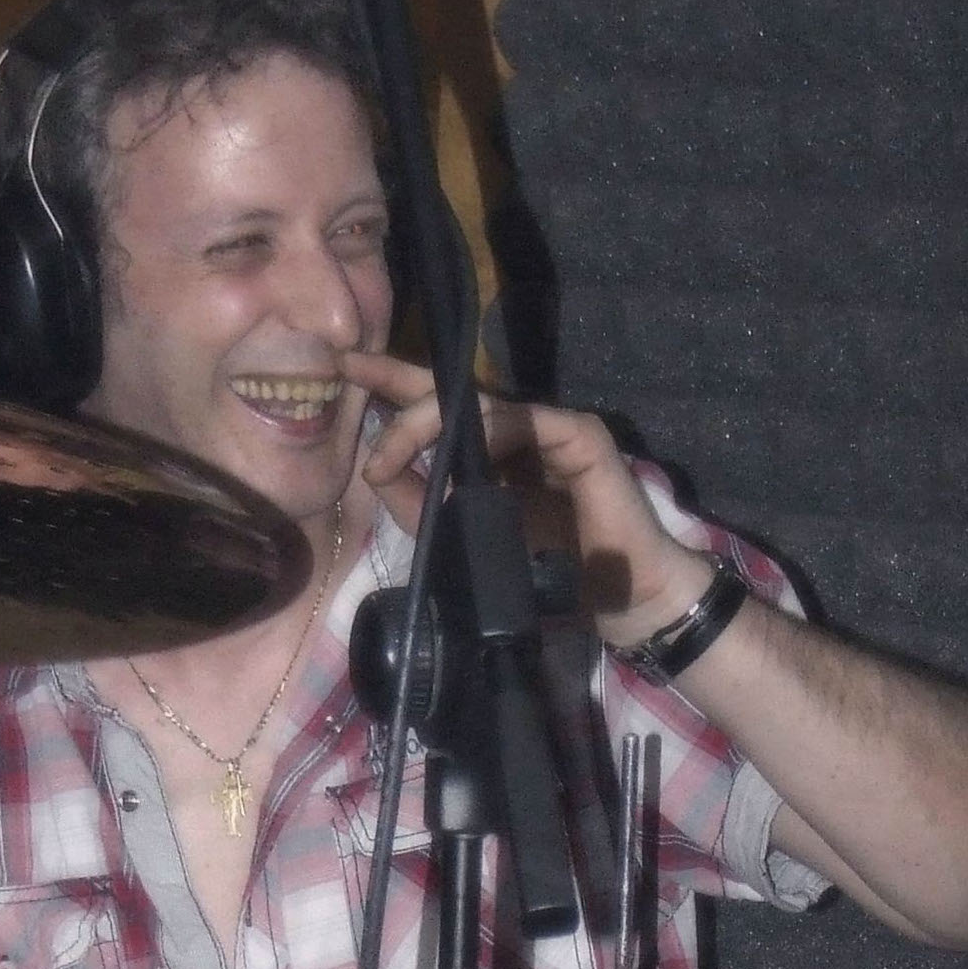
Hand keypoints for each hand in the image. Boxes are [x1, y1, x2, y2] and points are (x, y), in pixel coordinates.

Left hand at [343, 351, 710, 625]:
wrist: (621, 599)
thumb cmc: (548, 572)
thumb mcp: (464, 539)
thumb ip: (421, 507)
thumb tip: (376, 471)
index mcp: (489, 455)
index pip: (436, 413)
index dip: (392, 388)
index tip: (345, 369)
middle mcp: (516, 432)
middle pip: (452, 392)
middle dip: (398, 378)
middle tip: (354, 370)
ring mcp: (550, 428)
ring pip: (479, 405)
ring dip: (424, 424)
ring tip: (386, 457)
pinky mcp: (582, 434)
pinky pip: (527, 420)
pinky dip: (490, 432)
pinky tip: (458, 453)